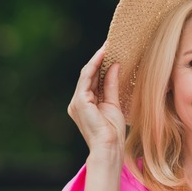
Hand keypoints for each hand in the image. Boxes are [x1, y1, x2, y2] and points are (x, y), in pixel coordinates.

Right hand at [67, 45, 125, 161]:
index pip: (93, 80)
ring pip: (86, 74)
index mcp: (85, 104)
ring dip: (97, 59)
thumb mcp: (114, 103)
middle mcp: (78, 102)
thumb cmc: (112, 131)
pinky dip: (94, 65)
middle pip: (89, 75)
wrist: (109, 146)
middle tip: (111, 43)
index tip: (111, 51)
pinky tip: (103, 55)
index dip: (101, 65)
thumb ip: (111, 85)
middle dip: (99, 59)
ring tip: (108, 45)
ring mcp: (77, 101)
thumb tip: (114, 66)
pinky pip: (86, 78)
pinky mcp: (79, 101)